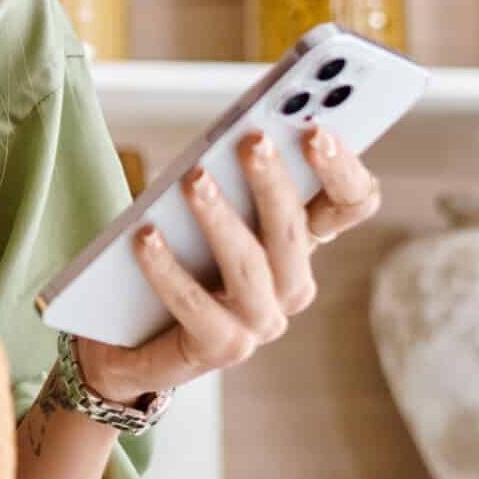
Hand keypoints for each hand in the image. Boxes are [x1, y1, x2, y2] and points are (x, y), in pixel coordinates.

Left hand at [76, 127, 381, 401]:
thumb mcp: (202, 204)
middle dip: (274, 182)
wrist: (126, 332)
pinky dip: (168, 268)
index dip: (342, 168)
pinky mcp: (223, 347)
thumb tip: (235, 131)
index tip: (315, 130)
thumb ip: (225, 171)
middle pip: (295, 228)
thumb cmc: (173, 250)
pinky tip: (144, 237)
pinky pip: (196, 305)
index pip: (351, 202)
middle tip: (252, 141)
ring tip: (194, 180)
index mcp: (301, 239)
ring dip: (221, 219)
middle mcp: (293, 282)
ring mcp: (262, 320)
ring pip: (250, 265)